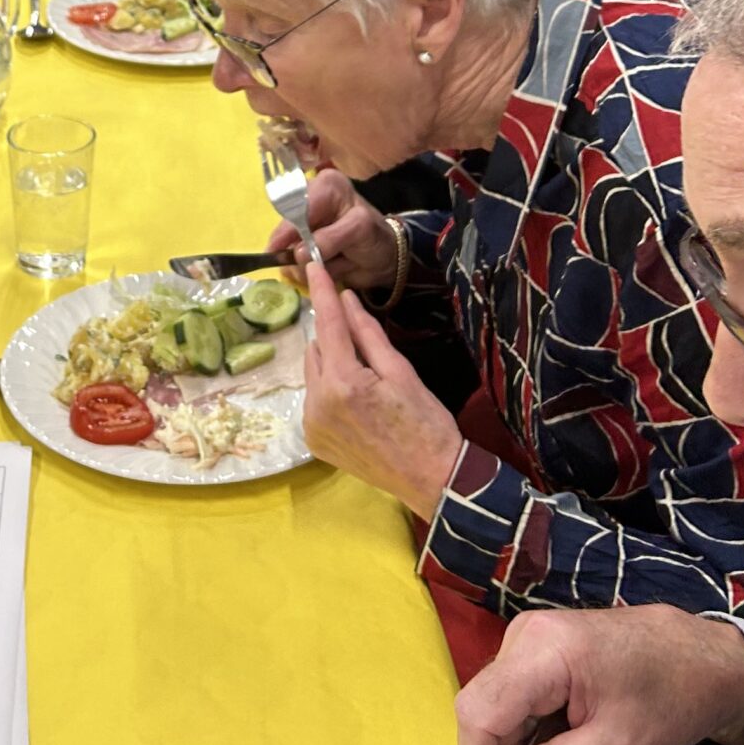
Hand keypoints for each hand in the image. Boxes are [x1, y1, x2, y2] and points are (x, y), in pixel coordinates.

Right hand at [265, 168, 399, 289]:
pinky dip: (310, 273)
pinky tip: (330, 268)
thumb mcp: (359, 229)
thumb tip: (298, 253)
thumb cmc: (376, 236)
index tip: (278, 249)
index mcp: (324, 186)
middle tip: (320, 261)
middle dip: (297, 252)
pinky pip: (294, 268)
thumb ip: (330, 238)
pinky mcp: (301, 251)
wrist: (384, 260)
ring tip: (337, 261)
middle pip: (284, 231)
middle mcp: (308, 203)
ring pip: (287, 253)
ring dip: (309, 265)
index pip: (294, 204)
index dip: (285, 229)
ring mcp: (302, 230)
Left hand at [301, 263, 463, 519]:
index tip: (312, 264)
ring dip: (332, 366)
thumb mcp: (401, 372)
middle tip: (368, 350)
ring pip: (314, 374)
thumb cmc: (426, 423)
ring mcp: (312, 426)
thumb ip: (368, 333)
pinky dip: (330, 393)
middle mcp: (318, 404)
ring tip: (367, 383)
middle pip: (317, 350)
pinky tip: (358, 406)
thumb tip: (345, 299)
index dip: (321, 292)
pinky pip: (314, 401)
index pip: (327, 325)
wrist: (432, 480)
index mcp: (344, 383)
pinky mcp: (313, 441)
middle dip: (336, 339)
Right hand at [455, 605, 743, 744]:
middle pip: (484, 708)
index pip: (479, 713)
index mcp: (542, 650)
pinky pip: (516, 696)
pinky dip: (528, 732)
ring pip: (497, 706)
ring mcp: (532, 636)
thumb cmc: (670, 702)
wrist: (708, 659)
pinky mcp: (542, 646)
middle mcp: (525, 634)